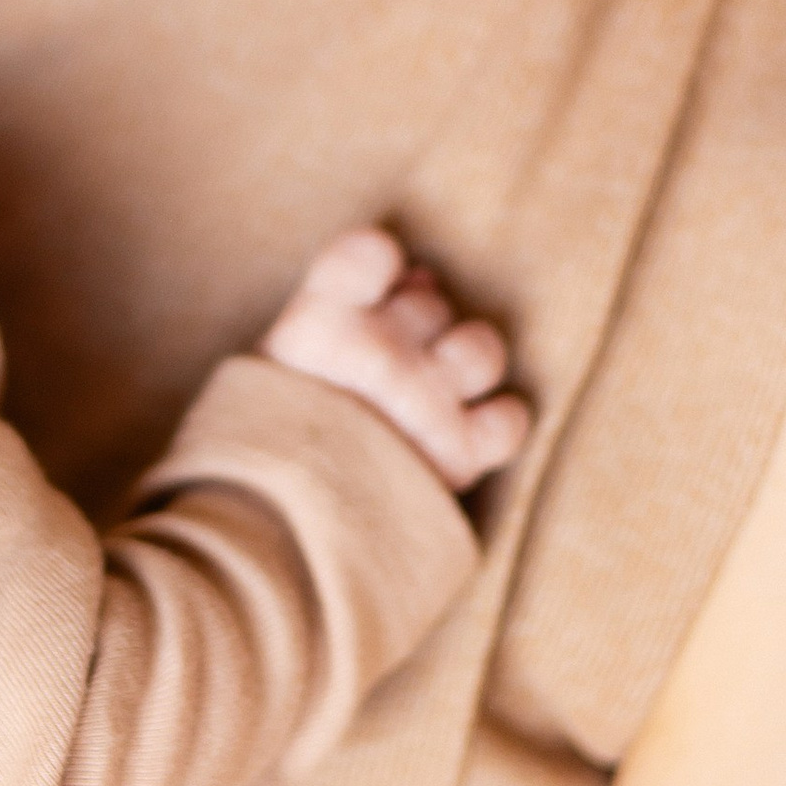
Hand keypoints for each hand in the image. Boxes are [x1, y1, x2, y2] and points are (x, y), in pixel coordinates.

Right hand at [261, 228, 528, 490]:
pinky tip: (469, 429)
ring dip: (465, 364)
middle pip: (433, 302)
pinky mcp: (456, 457)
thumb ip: (343, 302)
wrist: (274, 532)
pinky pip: (511, 418)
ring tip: (434, 391)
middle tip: (386, 366)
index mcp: (317, 325)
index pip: (367, 253)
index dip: (380, 260)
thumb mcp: (286, 357)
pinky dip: (498, 422)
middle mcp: (376, 357)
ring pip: (482, 348)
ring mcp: (421, 406)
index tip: (374, 284)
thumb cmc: (278, 435)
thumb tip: (423, 273)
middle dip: (419, 325)